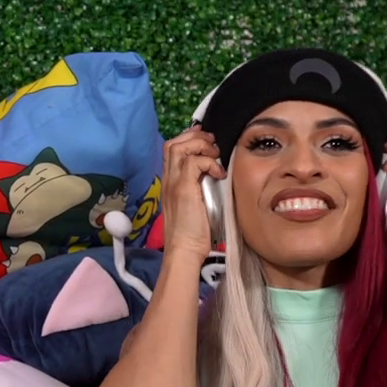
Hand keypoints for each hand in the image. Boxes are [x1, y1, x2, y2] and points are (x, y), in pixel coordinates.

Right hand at [160, 126, 224, 264]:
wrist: (184, 250)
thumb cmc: (192, 233)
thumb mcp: (194, 204)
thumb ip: (199, 187)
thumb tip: (214, 174)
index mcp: (170, 182)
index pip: (172, 149)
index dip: (189, 139)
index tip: (207, 142)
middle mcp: (168, 179)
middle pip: (173, 143)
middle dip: (195, 137)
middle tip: (212, 143)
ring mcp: (173, 183)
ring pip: (180, 147)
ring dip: (201, 146)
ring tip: (215, 155)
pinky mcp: (183, 189)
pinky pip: (193, 162)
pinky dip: (208, 163)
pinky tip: (218, 174)